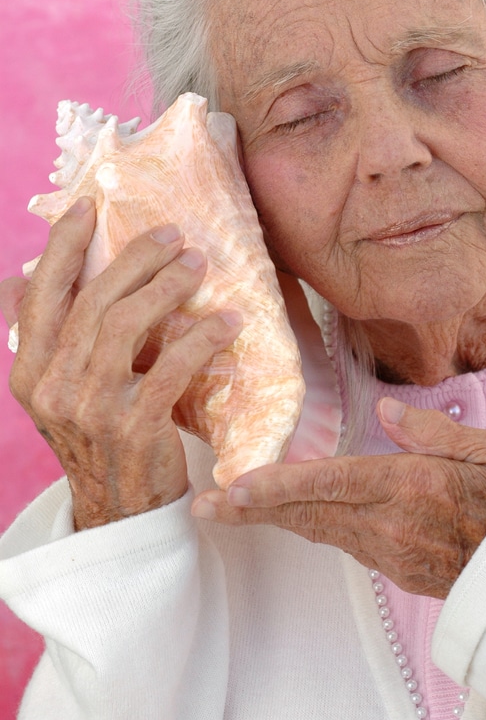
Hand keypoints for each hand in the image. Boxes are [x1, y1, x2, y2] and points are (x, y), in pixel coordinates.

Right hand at [0, 197, 242, 529]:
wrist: (120, 512)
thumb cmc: (97, 438)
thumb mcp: (58, 391)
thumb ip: (49, 340)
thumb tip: (24, 278)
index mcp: (29, 371)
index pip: (39, 295)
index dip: (61, 247)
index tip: (88, 207)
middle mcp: (51, 387)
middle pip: (93, 302)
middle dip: (134, 259)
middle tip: (171, 234)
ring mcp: (91, 408)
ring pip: (127, 325)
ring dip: (168, 287)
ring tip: (198, 264)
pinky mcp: (136, 426)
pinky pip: (172, 367)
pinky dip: (203, 337)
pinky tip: (228, 320)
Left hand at [192, 398, 485, 596]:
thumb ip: (431, 430)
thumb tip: (384, 410)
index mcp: (413, 487)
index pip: (330, 484)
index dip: (278, 485)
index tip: (234, 487)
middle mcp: (392, 524)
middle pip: (309, 513)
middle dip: (252, 511)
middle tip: (204, 507)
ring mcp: (391, 550)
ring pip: (319, 529)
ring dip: (272, 519)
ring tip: (228, 511)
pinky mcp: (395, 565)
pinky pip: (340, 541)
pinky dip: (306, 525)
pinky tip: (286, 515)